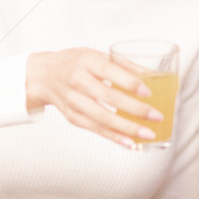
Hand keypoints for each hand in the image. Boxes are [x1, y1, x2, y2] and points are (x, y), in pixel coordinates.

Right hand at [26, 49, 163, 149]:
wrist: (42, 75)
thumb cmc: (74, 62)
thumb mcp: (96, 54)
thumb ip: (124, 64)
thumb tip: (153, 74)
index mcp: (87, 61)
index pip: (110, 71)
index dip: (129, 82)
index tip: (148, 92)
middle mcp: (78, 80)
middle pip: (108, 97)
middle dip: (135, 109)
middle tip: (156, 116)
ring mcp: (73, 100)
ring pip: (101, 117)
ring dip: (127, 128)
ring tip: (148, 134)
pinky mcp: (72, 116)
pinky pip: (95, 129)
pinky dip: (114, 137)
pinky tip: (130, 143)